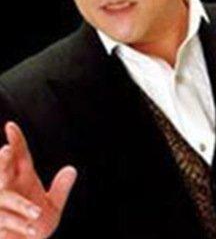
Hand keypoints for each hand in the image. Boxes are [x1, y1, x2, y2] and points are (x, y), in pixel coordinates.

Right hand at [0, 121, 76, 237]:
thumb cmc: (35, 226)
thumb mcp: (53, 208)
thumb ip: (61, 189)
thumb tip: (71, 169)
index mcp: (22, 178)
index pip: (19, 157)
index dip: (16, 141)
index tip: (10, 126)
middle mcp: (9, 188)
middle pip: (3, 171)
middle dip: (3, 162)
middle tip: (6, 150)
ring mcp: (0, 206)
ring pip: (4, 198)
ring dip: (20, 204)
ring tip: (36, 211)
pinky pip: (4, 221)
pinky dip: (18, 223)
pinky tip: (31, 229)